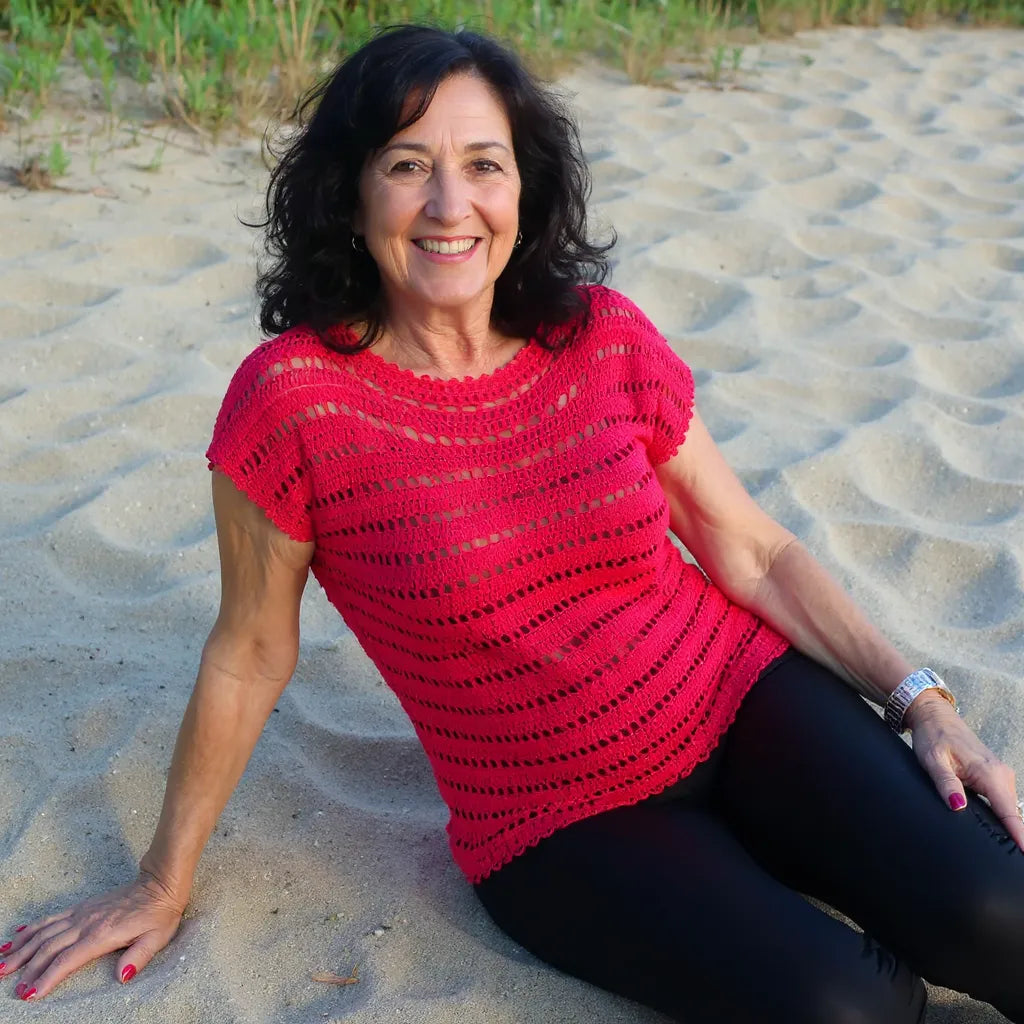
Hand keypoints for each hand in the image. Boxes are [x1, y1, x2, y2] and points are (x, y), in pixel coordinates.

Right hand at [0, 870, 184, 1000]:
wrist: (159, 883)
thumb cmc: (160, 913)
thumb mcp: (157, 938)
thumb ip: (139, 957)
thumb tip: (122, 977)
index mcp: (102, 935)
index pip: (67, 960)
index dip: (47, 978)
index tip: (31, 994)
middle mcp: (87, 923)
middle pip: (49, 948)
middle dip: (27, 968)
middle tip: (11, 987)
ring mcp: (82, 913)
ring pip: (45, 932)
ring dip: (22, 948)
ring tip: (2, 963)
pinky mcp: (83, 907)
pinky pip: (52, 918)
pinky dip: (32, 928)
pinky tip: (17, 935)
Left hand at [907, 691, 1023, 848]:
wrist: (934, 716)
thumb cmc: (933, 736)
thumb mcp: (933, 761)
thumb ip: (946, 784)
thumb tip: (959, 806)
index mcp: (989, 773)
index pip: (1009, 813)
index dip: (1019, 836)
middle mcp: (1001, 775)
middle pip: (1012, 814)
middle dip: (1014, 836)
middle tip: (1009, 859)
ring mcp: (999, 775)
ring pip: (1008, 808)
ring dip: (1008, 826)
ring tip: (1006, 848)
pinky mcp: (994, 775)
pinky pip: (1002, 801)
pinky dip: (1002, 815)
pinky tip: (998, 829)